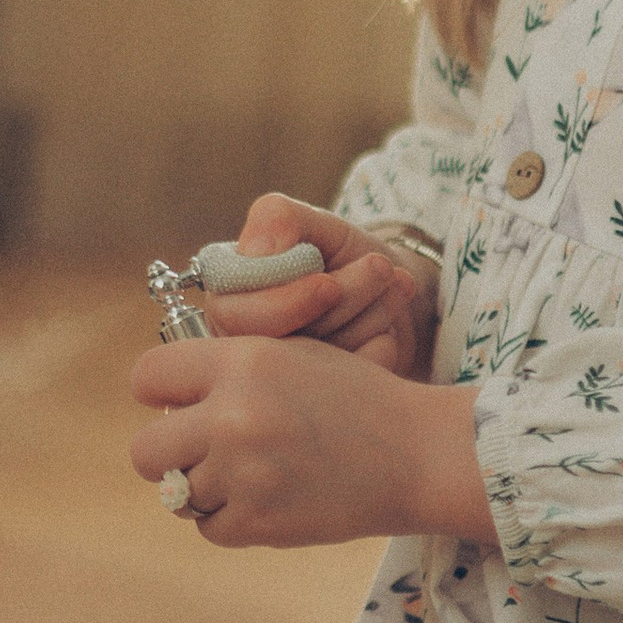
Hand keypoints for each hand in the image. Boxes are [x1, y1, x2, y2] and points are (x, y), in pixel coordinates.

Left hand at [131, 333, 492, 548]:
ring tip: (251, 474)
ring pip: (177, 494)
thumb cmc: (356, 400)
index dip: (159, 393)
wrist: (417, 455)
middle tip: (205, 451)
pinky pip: (209, 528)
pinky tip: (269, 498)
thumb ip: (227, 368)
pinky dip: (231, 519)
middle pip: (145, 451)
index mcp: (242, 361)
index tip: (176, 404)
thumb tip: (165, 400)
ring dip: (205, 488)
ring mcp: (243, 474)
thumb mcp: (291, 355)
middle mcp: (234, 415)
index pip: (147, 376)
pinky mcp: (258, 523)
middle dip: (169, 453)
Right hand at [197, 196, 437, 377]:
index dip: (286, 304)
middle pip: (285, 345)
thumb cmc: (336, 252)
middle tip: (380, 266)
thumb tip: (254, 249)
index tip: (329, 284)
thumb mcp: (311, 224)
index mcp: (230, 302)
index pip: (238, 319)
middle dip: (342, 302)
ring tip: (392, 279)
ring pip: (325, 363)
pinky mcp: (325, 404)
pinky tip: (391, 321)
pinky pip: (353, 386)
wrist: (385, 286)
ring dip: (371, 313)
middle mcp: (249, 348)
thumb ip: (277, 219)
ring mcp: (289, 382)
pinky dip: (381, 346)